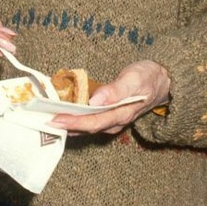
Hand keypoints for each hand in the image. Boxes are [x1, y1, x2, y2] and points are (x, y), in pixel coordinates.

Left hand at [49, 59, 170, 135]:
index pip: (93, 122)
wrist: (163, 81)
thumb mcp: (135, 78)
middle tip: (42, 121)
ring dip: (67, 124)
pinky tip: (62, 115)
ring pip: (86, 127)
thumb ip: (117, 90)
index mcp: (122, 114)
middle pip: (86, 127)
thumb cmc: (149, 77)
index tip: (55, 119)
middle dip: (65, 125)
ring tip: (47, 119)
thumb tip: (96, 100)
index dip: (73, 122)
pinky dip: (74, 119)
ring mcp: (112, 121)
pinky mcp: (109, 116)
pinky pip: (89, 121)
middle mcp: (115, 122)